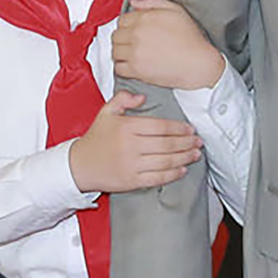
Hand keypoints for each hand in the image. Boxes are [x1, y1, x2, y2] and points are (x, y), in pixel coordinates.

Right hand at [65, 87, 200, 194]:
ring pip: (165, 161)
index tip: (190, 129)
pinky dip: (172, 175)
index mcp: (126, 127)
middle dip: (186, 143)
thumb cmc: (95, 138)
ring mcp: (131, 165)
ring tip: (196, 154)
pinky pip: (157, 178)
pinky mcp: (131, 181)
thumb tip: (142, 97)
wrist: (79, 165)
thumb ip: (123, 99)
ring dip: (184, 158)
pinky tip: (182, 170)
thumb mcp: (106, 112)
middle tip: (198, 141)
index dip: (179, 128)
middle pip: (166, 144)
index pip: (160, 126)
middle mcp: (130, 146)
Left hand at [113, 0, 225, 90]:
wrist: (198, 63)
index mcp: (145, 18)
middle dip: (122, 39)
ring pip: (114, 51)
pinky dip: (122, 67)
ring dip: (120, 53)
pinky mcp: (137, 70)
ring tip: (130, 54)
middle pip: (116, 36)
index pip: (122, 20)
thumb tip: (134, 3)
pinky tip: (132, 65)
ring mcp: (135, 52)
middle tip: (131, 43)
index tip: (133, 31)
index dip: (127, 26)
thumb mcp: (176, 10)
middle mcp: (137, 34)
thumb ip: (153, 2)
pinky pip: (119, 68)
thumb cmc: (191, 38)